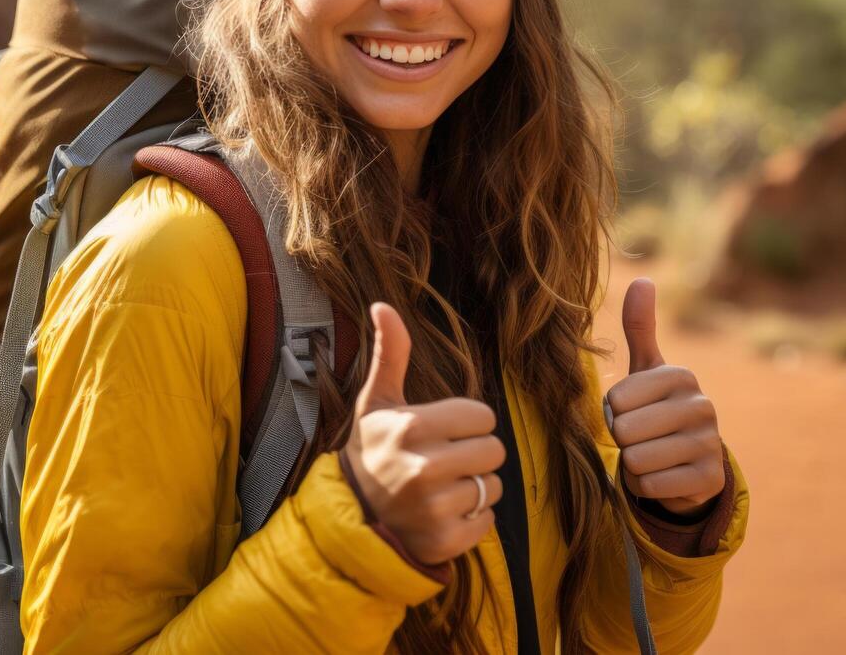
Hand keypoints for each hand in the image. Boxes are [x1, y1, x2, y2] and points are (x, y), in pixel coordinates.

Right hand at [342, 302, 504, 565]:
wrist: (350, 515)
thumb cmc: (372, 449)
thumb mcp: (376, 401)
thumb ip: (391, 353)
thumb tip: (382, 304)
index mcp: (411, 427)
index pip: (483, 416)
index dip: (467, 422)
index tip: (442, 431)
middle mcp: (423, 468)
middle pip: (495, 451)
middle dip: (475, 454)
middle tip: (445, 460)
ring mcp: (433, 509)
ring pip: (492, 487)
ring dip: (474, 488)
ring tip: (441, 488)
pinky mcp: (443, 541)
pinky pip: (487, 523)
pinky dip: (471, 520)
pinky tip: (442, 514)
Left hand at [605, 278, 725, 517]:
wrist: (688, 462)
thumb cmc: (656, 408)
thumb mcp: (647, 369)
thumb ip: (641, 326)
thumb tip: (643, 278)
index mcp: (681, 375)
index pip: (617, 398)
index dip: (614, 411)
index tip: (632, 411)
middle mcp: (703, 405)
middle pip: (626, 430)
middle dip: (623, 441)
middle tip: (640, 438)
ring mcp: (711, 443)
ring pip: (637, 460)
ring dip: (634, 465)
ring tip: (651, 455)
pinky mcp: (710, 479)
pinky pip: (652, 486)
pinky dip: (647, 487)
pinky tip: (663, 477)